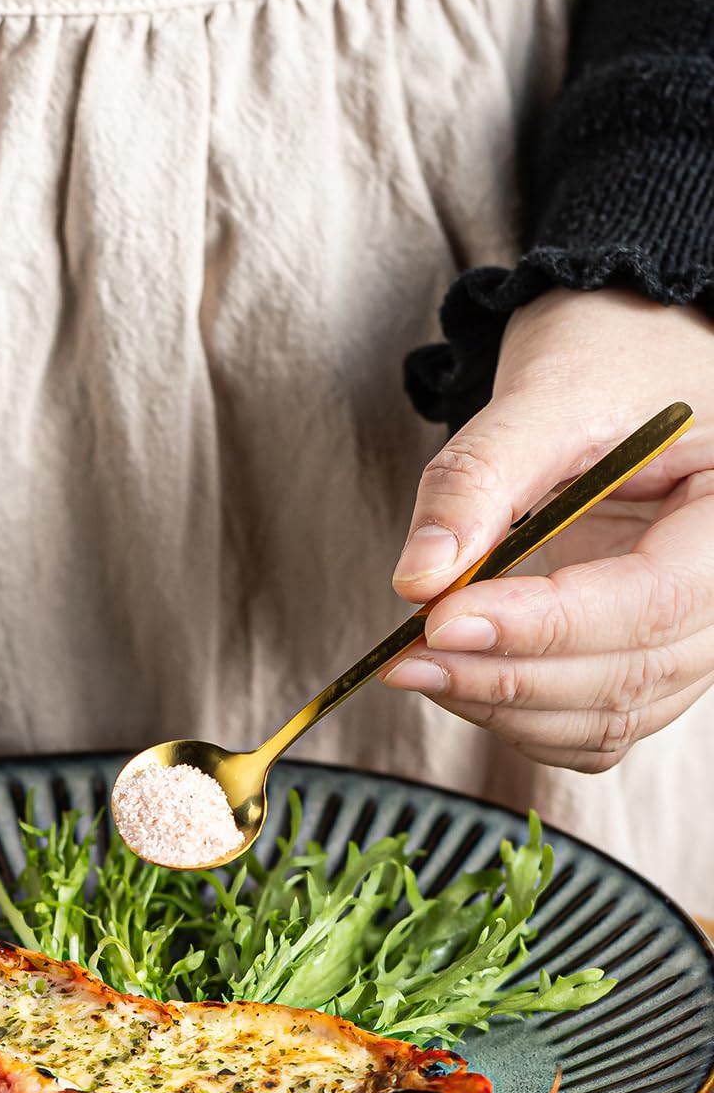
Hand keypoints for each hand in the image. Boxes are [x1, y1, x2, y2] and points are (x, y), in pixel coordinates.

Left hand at [382, 288, 713, 771]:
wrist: (621, 366)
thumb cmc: (605, 366)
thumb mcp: (543, 399)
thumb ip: (478, 482)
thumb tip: (419, 580)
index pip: (650, 602)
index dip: (544, 627)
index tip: (442, 623)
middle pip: (630, 672)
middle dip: (506, 678)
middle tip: (406, 656)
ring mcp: (694, 634)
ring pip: (611, 716)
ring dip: (504, 709)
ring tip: (418, 666)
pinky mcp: (647, 659)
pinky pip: (597, 726)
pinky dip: (522, 720)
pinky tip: (460, 680)